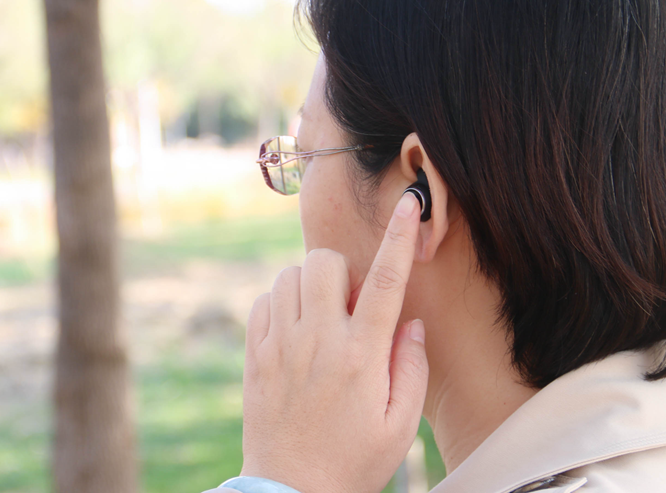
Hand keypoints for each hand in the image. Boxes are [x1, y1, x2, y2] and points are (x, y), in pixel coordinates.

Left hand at [240, 192, 428, 492]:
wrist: (289, 491)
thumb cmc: (353, 462)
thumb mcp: (401, 426)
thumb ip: (411, 367)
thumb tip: (408, 321)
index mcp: (361, 357)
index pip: (384, 283)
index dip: (399, 238)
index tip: (408, 202)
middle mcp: (317, 342)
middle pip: (325, 262)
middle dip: (342, 270)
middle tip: (350, 309)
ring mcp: (280, 346)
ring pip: (290, 275)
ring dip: (311, 285)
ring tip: (322, 322)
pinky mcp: (254, 355)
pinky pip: (264, 301)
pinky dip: (282, 303)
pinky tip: (295, 333)